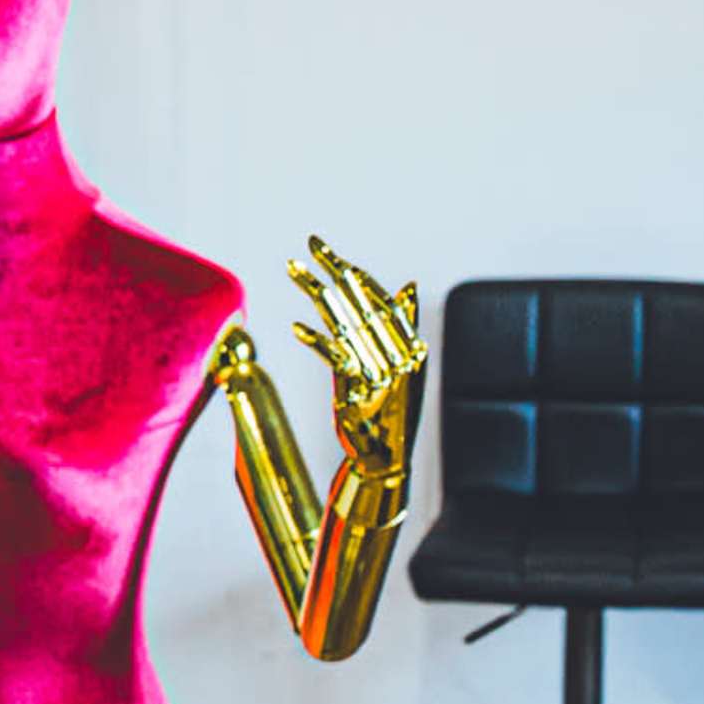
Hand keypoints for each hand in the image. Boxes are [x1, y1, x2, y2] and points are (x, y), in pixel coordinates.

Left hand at [288, 236, 424, 475]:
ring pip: (344, 321)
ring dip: (317, 292)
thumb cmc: (389, 412)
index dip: (353, 273)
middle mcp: (397, 353)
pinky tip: (295, 326)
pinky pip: (335, 358)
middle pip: (361, 301)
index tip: (328, 253)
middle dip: (334, 270)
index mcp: (409, 345)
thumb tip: (408, 286)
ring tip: (294, 270)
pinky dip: (316, 341)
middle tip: (312, 244)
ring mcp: (378, 371)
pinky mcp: (357, 391)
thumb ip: (404, 325)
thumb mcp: (401, 366)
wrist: (385, 459)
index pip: (378, 298)